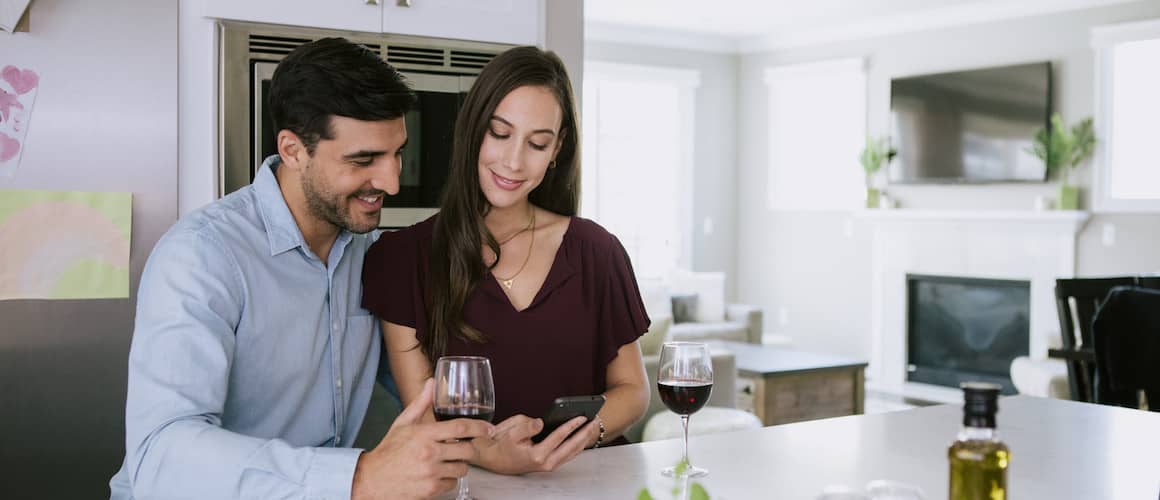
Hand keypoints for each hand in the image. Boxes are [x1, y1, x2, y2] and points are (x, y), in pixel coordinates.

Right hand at [351, 378, 492, 499]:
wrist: (372, 479)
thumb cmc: (389, 451)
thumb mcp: (403, 423)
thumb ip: (420, 403)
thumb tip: (431, 382)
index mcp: (424, 434)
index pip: (460, 428)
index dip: (479, 428)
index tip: (489, 429)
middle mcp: (429, 453)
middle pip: (467, 450)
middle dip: (468, 449)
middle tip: (460, 448)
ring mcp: (431, 473)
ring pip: (462, 468)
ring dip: (458, 465)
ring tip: (445, 462)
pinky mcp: (431, 490)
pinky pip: (453, 483)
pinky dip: (449, 479)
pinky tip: (437, 474)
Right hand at [473, 414, 599, 474]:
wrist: (493, 460)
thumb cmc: (502, 444)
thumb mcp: (511, 431)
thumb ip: (528, 426)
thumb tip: (542, 422)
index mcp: (537, 454)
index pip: (559, 437)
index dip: (571, 425)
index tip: (581, 416)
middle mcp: (545, 463)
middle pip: (571, 446)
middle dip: (584, 433)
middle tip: (594, 420)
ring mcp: (548, 466)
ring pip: (572, 453)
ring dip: (583, 439)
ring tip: (592, 426)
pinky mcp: (548, 465)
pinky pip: (567, 455)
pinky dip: (576, 446)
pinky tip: (582, 436)